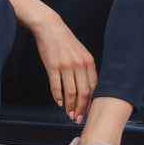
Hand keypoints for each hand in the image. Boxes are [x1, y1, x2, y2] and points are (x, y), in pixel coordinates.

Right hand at [25, 5, 97, 122]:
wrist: (50, 27)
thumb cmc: (64, 40)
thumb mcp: (80, 52)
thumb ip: (85, 68)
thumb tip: (87, 88)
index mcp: (89, 62)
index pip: (94, 88)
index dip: (91, 103)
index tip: (89, 112)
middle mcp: (79, 65)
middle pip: (84, 93)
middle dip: (82, 109)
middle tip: (78, 118)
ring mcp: (66, 66)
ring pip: (70, 92)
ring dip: (70, 106)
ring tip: (68, 113)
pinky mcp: (52, 66)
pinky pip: (56, 86)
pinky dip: (57, 97)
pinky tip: (58, 102)